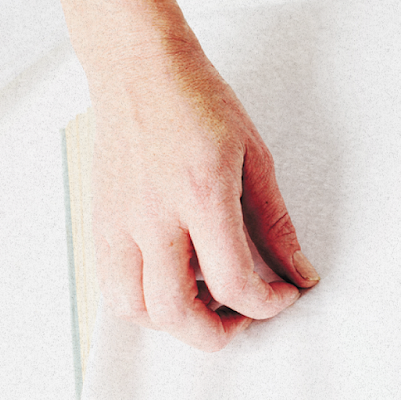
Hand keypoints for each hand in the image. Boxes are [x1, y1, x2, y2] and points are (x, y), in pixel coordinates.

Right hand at [91, 42, 317, 350]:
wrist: (139, 67)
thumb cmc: (198, 102)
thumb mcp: (255, 157)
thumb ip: (276, 222)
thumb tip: (300, 271)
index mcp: (202, 195)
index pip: (233, 282)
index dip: (267, 304)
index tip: (283, 294)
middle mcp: (154, 216)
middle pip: (176, 312)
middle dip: (218, 332)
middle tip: (243, 315)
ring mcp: (119, 221)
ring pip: (134, 309)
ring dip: (174, 321)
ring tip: (204, 300)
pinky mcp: (100, 222)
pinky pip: (111, 286)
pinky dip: (142, 301)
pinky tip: (172, 281)